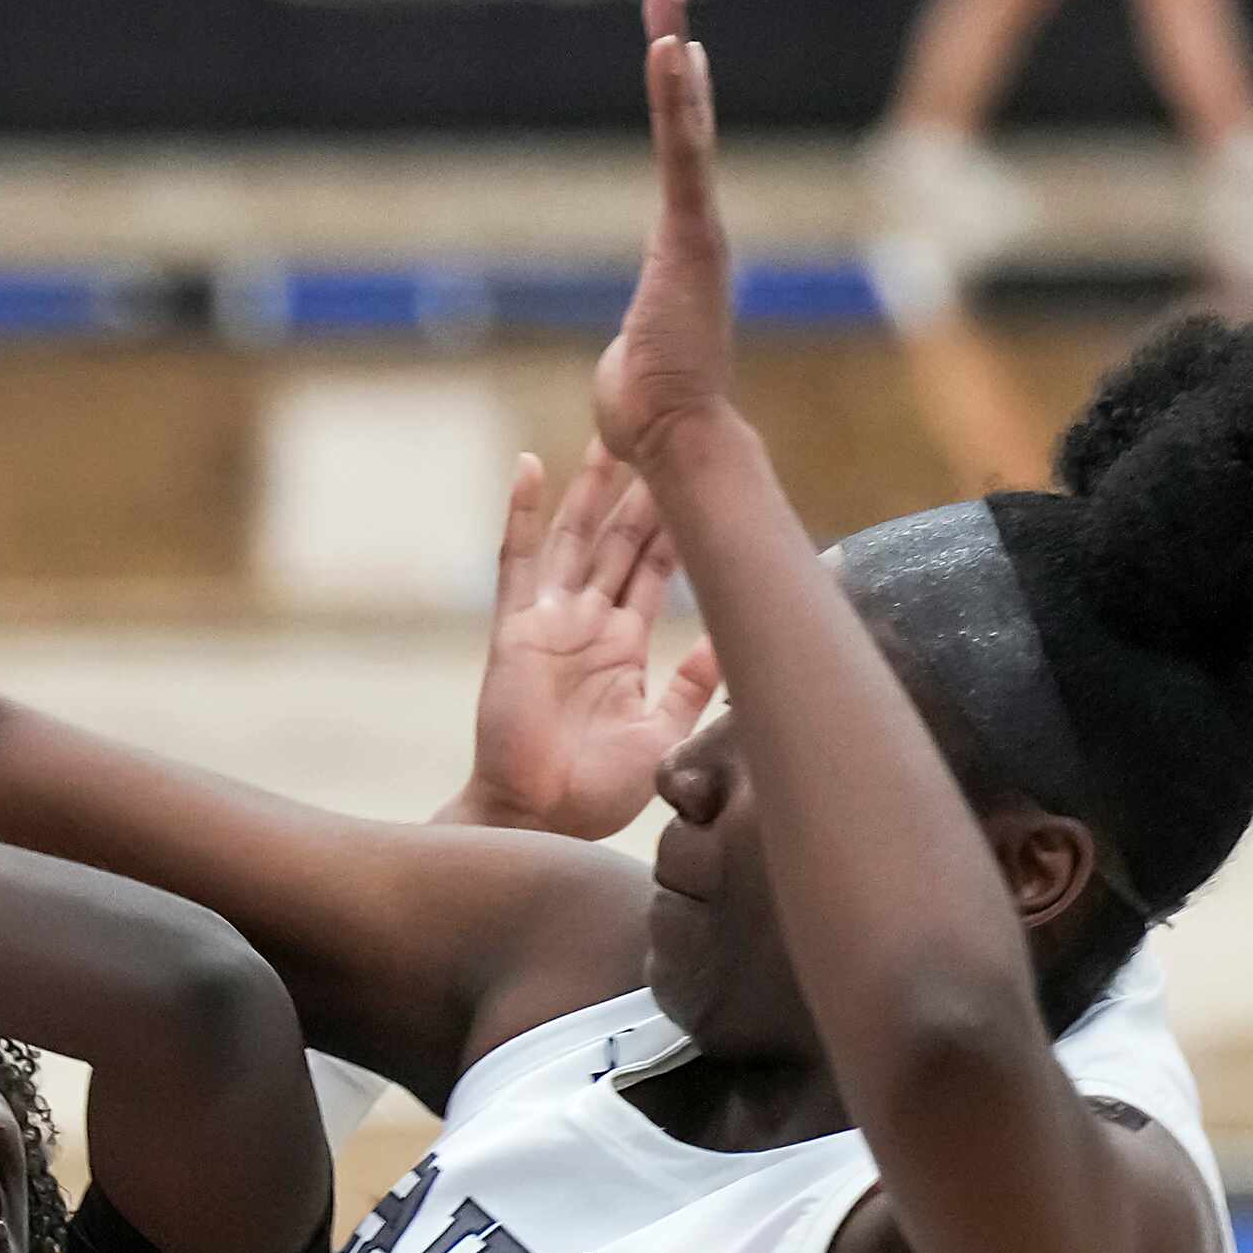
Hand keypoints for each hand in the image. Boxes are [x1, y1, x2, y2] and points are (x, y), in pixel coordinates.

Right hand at [438, 444, 718, 838]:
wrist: (540, 820)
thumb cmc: (596, 791)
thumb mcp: (665, 730)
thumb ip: (695, 682)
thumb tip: (737, 638)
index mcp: (625, 645)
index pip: (658, 568)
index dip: (682, 524)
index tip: (708, 478)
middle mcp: (588, 624)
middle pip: (621, 540)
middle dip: (645, 490)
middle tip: (670, 431)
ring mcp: (549, 623)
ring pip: (575, 537)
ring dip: (593, 488)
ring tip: (613, 434)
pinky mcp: (515, 631)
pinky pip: (515, 563)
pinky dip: (520, 515)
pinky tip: (528, 466)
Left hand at [593, 0, 736, 468]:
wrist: (676, 438)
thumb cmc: (648, 412)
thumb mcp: (635, 358)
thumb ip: (637, 345)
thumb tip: (632, 365)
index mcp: (684, 247)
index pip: (677, 154)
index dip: (676, 98)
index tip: (672, 46)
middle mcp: (700, 229)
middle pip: (686, 123)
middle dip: (677, 57)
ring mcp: (699, 230)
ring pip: (685, 127)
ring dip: (675, 62)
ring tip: (665, 1)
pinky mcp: (690, 237)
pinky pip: (681, 154)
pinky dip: (677, 100)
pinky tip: (673, 47)